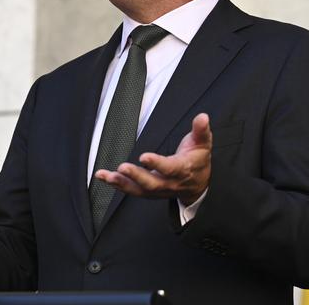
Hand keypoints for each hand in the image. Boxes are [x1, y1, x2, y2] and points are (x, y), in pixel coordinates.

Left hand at [94, 113, 211, 204]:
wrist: (198, 185)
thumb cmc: (198, 161)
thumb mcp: (203, 144)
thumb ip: (201, 131)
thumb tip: (203, 117)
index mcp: (182, 170)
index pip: (169, 168)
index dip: (157, 164)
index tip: (144, 157)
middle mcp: (169, 183)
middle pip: (152, 183)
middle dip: (136, 176)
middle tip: (123, 167)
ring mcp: (157, 189)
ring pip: (138, 190)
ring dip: (121, 183)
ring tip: (106, 176)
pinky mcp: (148, 191)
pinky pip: (132, 190)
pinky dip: (117, 184)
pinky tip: (104, 177)